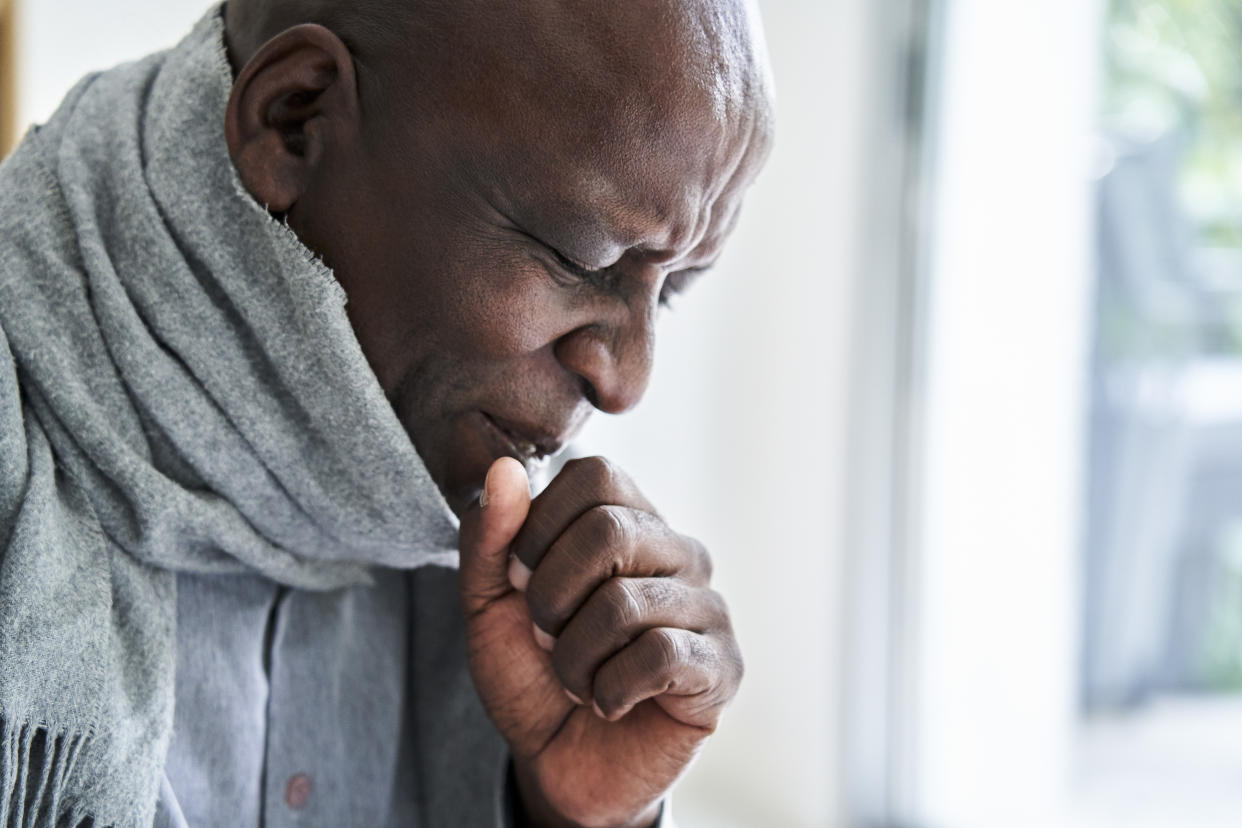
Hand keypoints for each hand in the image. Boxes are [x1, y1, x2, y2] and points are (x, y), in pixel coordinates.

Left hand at [458, 456, 742, 827]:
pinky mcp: (722, 666)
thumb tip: (504, 469)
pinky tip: (611, 703)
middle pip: (609, 531)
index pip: (594, 475)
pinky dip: (611, 690)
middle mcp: (678, 552)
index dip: (539, 528)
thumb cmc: (532, 676)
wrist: (559, 764)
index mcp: (629, 521)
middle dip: (551, 597)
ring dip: (573, 658)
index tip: (523, 581)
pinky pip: (660, 655)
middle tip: (547, 636)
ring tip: (578, 680)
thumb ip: (489, 538)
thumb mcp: (488, 605)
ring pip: (625, 603)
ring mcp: (707, 607)